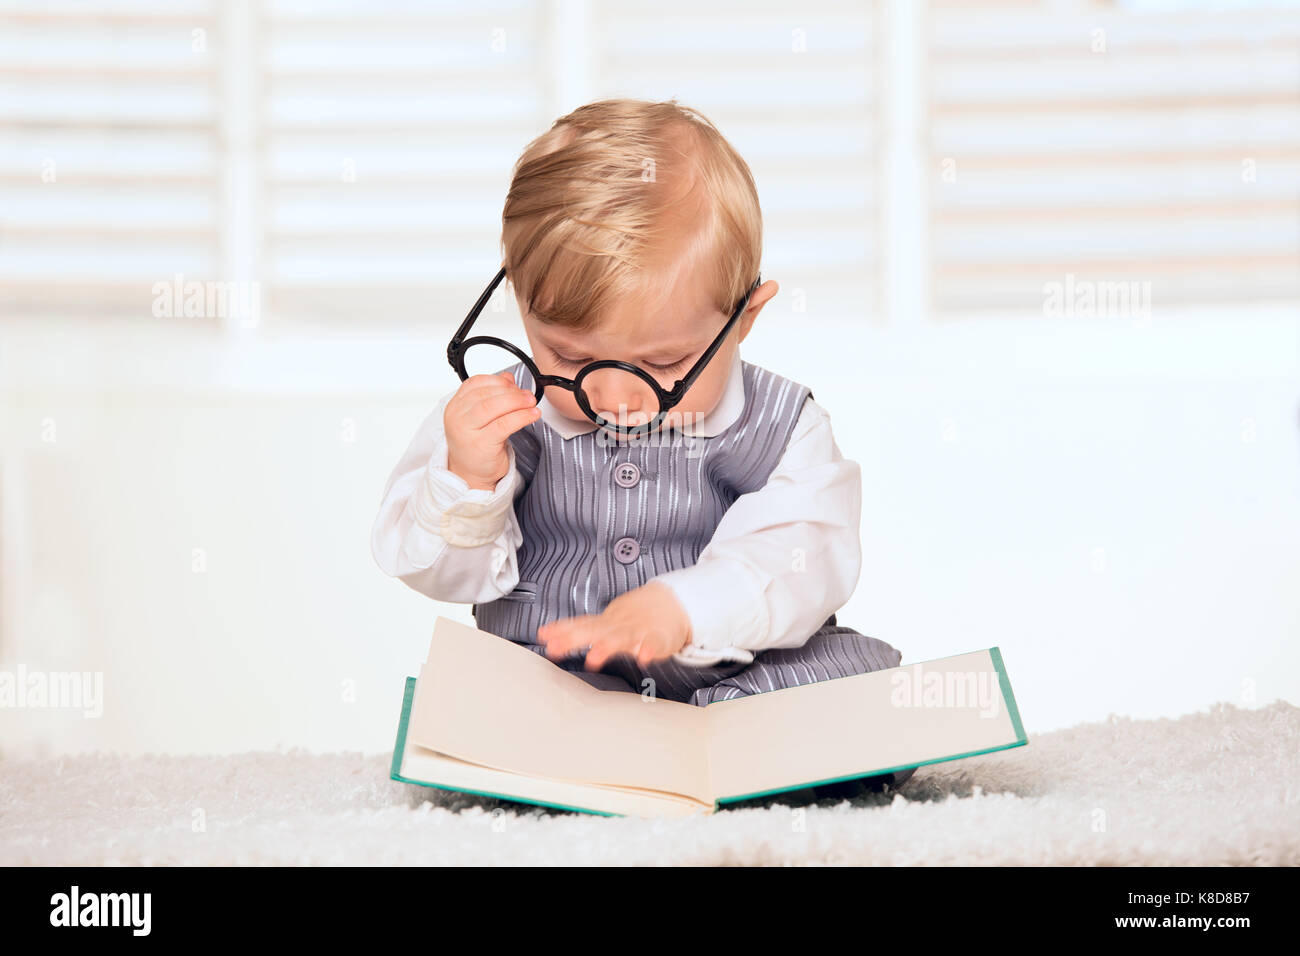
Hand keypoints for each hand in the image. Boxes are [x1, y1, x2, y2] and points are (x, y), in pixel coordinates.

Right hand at [445, 371, 539, 490]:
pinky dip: (521, 417)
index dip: (498, 381)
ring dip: (517, 402)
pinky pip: (503, 424)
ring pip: (493, 406)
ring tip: (531, 404)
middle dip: (511, 392)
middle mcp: (457, 416)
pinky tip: (532, 415)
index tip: (514, 385)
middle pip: (486, 394)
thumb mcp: (481, 417)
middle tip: (527, 396)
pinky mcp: (480, 444)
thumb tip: (508, 378)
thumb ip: (492, 395)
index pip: (475, 383)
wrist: (470, 474)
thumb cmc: (476, 445)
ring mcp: (466, 431)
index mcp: (455, 406)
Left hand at [537, 581, 691, 670]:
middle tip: (557, 648)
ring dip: (608, 646)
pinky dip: (649, 649)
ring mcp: (639, 631)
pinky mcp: (659, 638)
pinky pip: (654, 644)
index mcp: (605, 623)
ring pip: (622, 638)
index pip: (579, 625)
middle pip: (593, 632)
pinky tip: (643, 657)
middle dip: (574, 640)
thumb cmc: (634, 616)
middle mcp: (618, 626)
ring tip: (594, 658)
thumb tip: (547, 637)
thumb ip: (578, 630)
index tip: (543, 637)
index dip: (561, 631)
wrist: (672, 603)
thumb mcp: (605, 620)